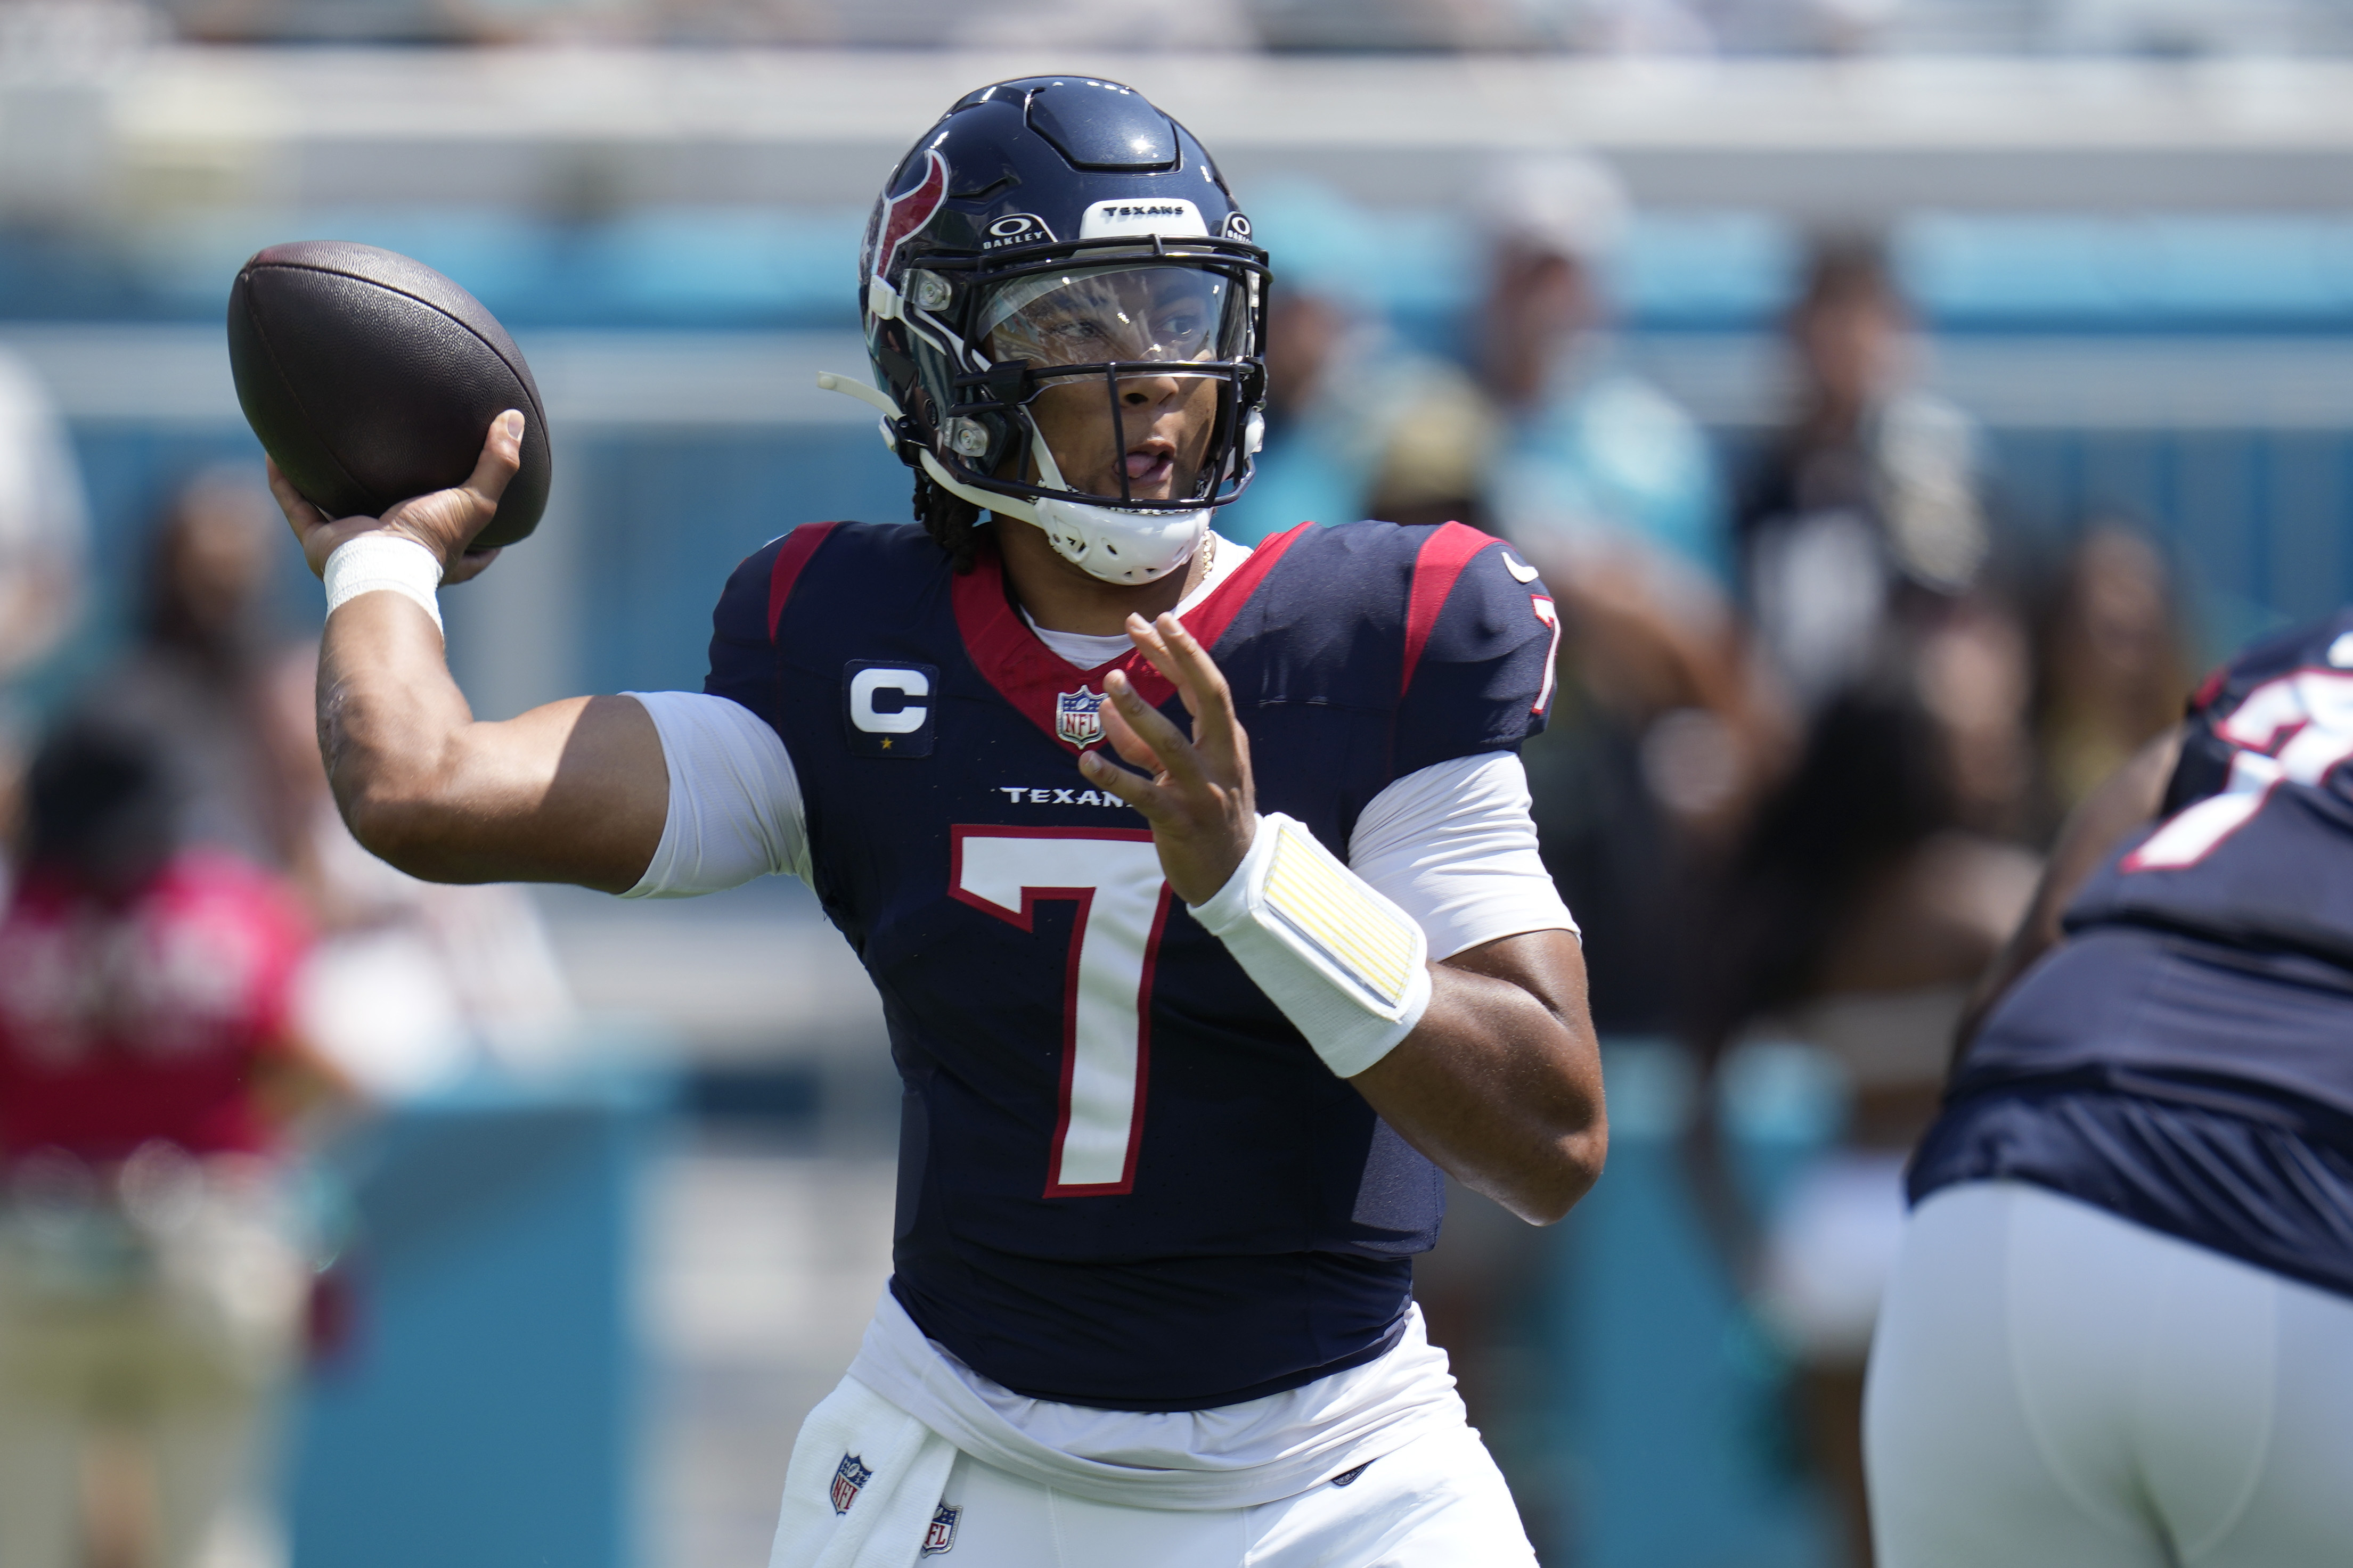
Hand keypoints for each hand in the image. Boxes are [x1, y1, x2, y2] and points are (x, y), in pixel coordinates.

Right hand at [267, 410, 524, 586]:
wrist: (380, 567)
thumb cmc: (429, 540)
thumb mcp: (475, 501)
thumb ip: (499, 463)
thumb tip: (515, 419)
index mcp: (435, 553)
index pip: (467, 553)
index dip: (479, 539)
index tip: (480, 508)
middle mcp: (394, 553)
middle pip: (396, 530)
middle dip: (392, 507)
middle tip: (391, 472)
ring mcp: (353, 548)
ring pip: (336, 514)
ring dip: (326, 490)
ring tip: (319, 455)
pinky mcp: (320, 545)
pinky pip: (295, 506)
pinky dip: (283, 482)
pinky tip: (274, 453)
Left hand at [1079, 611, 1256, 905]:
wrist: (1235, 875)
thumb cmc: (1207, 814)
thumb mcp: (1181, 771)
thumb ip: (1142, 741)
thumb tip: (1106, 705)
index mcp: (1227, 741)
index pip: (1206, 685)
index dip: (1181, 651)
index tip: (1155, 620)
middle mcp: (1221, 759)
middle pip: (1207, 699)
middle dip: (1178, 659)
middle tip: (1145, 626)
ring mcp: (1203, 791)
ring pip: (1171, 744)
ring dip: (1140, 712)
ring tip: (1110, 682)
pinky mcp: (1179, 821)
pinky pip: (1142, 795)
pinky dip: (1114, 777)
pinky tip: (1086, 760)